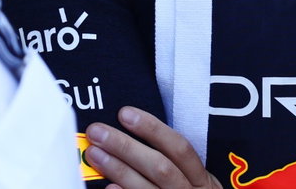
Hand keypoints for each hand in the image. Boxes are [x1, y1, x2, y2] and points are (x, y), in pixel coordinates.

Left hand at [83, 106, 221, 188]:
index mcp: (201, 179)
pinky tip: (108, 187)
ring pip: (146, 187)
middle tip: (97, 131)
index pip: (179, 147)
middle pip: (159, 166)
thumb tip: (129, 133)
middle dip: (126, 146)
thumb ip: (168, 160)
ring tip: (94, 154)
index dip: (152, 129)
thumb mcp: (191, 180)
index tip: (125, 114)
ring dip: (118, 169)